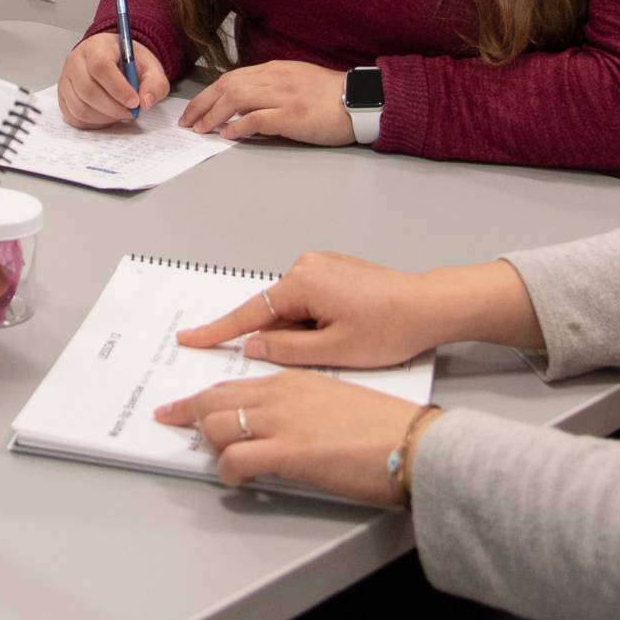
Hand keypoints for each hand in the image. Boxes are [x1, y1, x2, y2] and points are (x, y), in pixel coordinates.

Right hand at [57, 32, 166, 129]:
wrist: (114, 60)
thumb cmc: (128, 62)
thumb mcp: (150, 67)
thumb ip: (154, 83)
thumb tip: (145, 101)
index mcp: (96, 46)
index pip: (100, 66)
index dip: (118, 88)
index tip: (134, 101)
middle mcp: (76, 61)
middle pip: (88, 89)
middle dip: (113, 108)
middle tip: (131, 112)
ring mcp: (66, 80)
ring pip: (80, 107)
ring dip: (104, 117)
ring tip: (120, 113)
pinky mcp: (63, 97)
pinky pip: (74, 117)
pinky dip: (93, 123)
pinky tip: (107, 116)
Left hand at [154, 369, 439, 505]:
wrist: (413, 443)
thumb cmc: (386, 428)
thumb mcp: (337, 402)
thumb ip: (302, 409)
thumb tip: (280, 428)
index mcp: (295, 379)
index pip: (235, 384)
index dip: (204, 397)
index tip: (184, 405)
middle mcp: (282, 394)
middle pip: (215, 399)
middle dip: (189, 414)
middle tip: (172, 423)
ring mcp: (282, 421)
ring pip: (217, 426)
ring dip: (212, 446)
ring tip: (224, 460)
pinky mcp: (288, 452)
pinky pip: (235, 460)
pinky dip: (228, 472)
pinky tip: (239, 479)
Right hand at [175, 249, 487, 367]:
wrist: (430, 305)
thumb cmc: (389, 328)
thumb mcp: (332, 351)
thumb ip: (284, 350)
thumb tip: (252, 346)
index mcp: (301, 283)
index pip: (248, 314)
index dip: (217, 332)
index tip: (189, 339)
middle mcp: (306, 265)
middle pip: (274, 312)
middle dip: (284, 339)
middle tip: (320, 355)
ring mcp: (322, 264)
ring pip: (294, 308)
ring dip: (305, 331)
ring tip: (344, 343)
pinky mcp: (336, 269)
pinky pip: (311, 299)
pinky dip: (316, 319)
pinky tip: (345, 331)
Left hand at [179, 60, 349, 144]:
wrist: (359, 100)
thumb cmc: (330, 95)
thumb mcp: (296, 81)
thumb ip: (270, 89)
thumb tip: (243, 107)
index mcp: (275, 70)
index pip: (231, 77)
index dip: (208, 93)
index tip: (194, 109)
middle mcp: (275, 78)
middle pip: (227, 86)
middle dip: (202, 104)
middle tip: (188, 121)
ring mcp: (283, 96)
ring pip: (236, 99)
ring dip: (213, 115)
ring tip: (202, 130)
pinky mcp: (292, 115)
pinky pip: (257, 119)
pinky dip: (238, 126)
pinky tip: (228, 134)